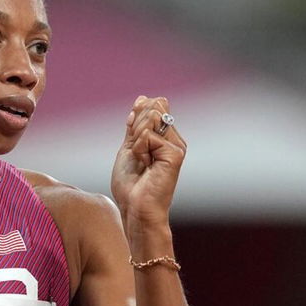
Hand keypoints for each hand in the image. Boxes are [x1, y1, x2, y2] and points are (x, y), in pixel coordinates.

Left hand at [110, 95, 187, 229]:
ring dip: (136, 141)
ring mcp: (176, 146)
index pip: (152, 106)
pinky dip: (140, 150)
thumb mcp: (129, 148)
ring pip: (151, 120)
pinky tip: (145, 165)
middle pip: (152, 109)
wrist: (135, 207)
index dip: (136, 116)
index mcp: (164, 137)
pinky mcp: (176, 153)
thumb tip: (143, 98)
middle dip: (135, 129)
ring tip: (141, 161)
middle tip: (136, 155)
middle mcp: (174, 139)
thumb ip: (135, 125)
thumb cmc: (131, 185)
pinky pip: (149, 136)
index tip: (132, 140)